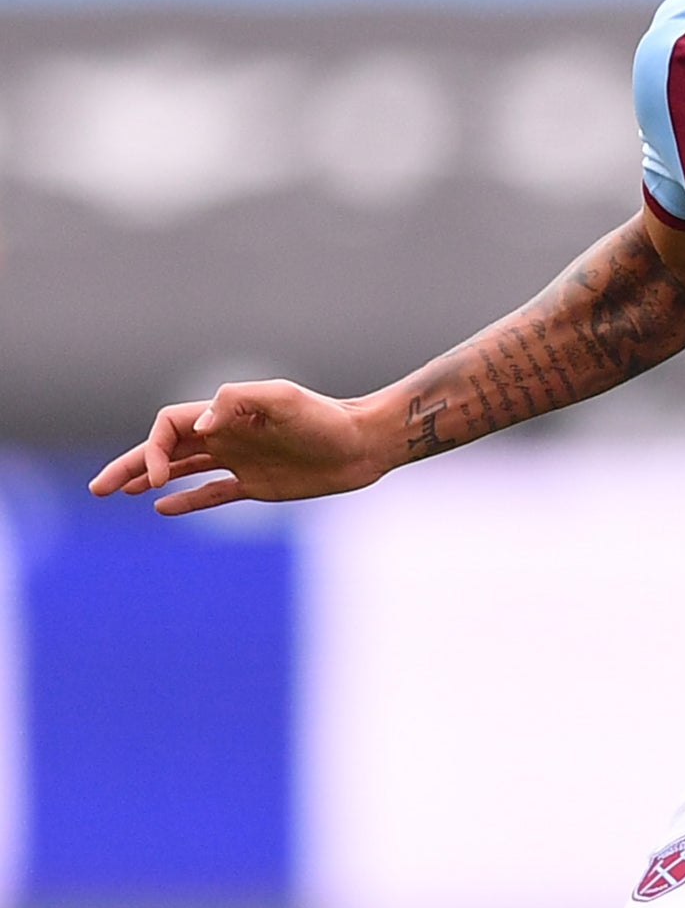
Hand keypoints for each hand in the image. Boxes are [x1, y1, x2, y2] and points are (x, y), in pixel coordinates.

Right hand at [91, 381, 398, 515]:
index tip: (160, 474)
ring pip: (182, 471)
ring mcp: (239, 461)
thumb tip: (202, 425)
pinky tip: (163, 508)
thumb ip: (238, 402)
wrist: (363, 443)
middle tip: (99, 488)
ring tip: (119, 493)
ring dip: (149, 481)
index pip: (168, 426)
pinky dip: (188, 501)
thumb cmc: (325, 418)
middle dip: (130, 466)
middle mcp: (225, 436)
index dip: (155, 448)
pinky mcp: (257, 485)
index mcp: (224, 414)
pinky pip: (212, 493)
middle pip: (164, 449)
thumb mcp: (284, 399)